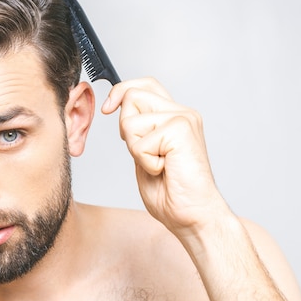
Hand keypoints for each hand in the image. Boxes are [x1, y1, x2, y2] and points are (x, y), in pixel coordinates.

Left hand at [102, 77, 232, 238]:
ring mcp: (183, 119)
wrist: (192, 215)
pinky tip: (164, 170)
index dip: (121, 91)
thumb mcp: (143, 154)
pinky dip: (144, 161)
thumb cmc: (171, 192)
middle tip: (145, 154)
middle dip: (126, 129)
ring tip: (158, 165)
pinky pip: (139, 141)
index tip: (107, 109)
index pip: (144, 85)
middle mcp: (182, 112)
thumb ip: (136, 131)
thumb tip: (117, 109)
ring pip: (131, 121)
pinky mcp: (180, 130)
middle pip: (132, 96)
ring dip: (136, 150)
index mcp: (174, 116)